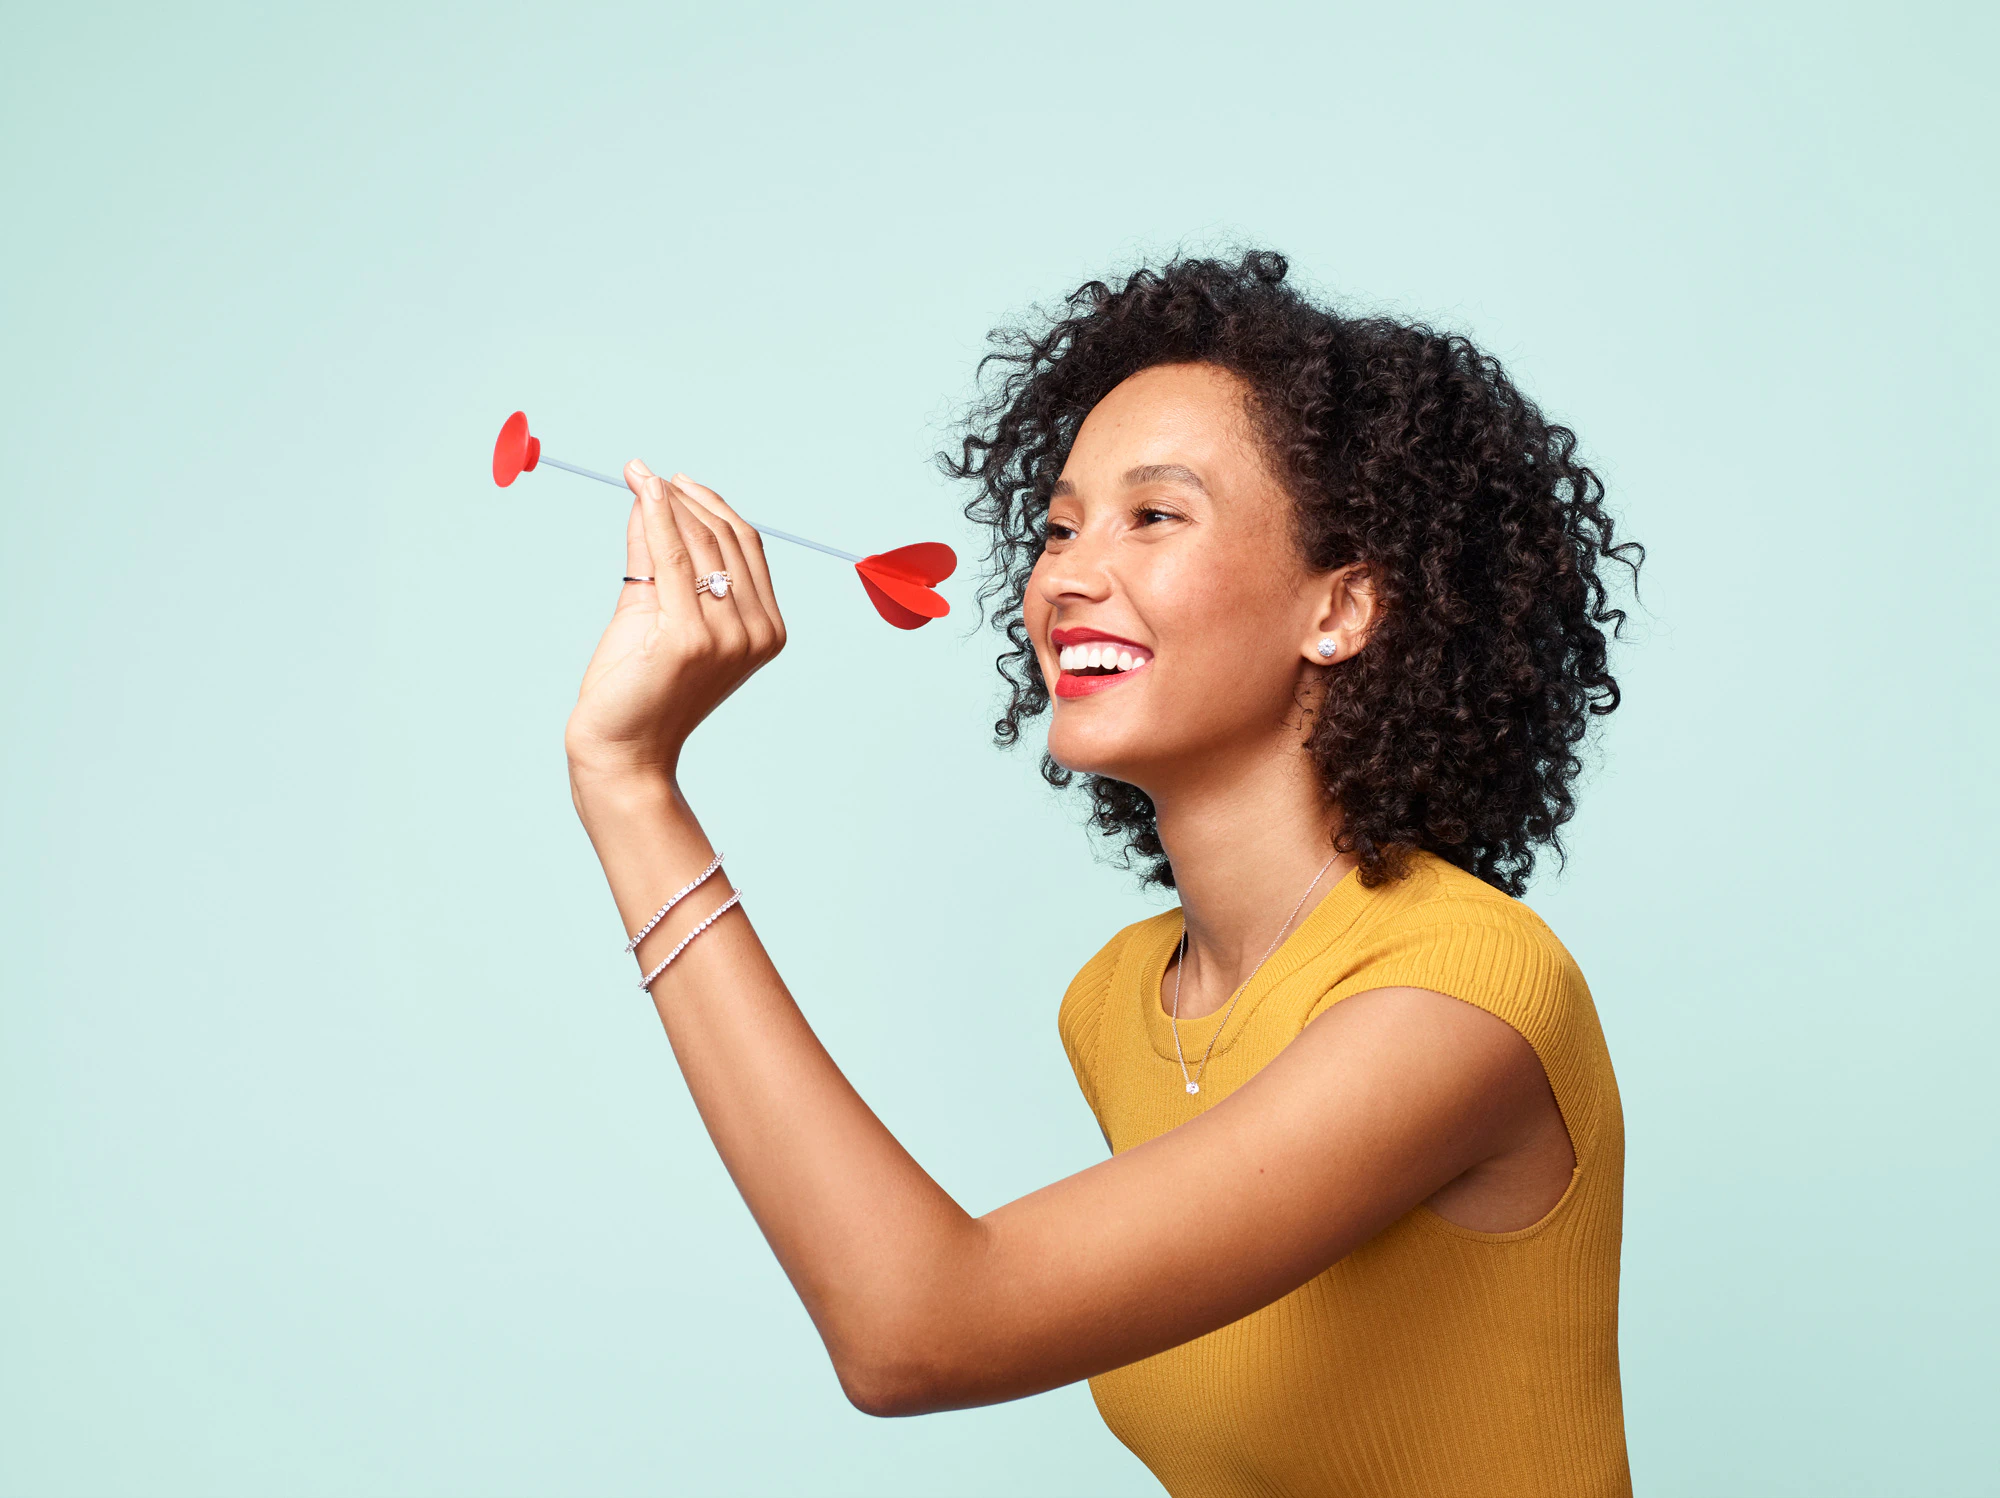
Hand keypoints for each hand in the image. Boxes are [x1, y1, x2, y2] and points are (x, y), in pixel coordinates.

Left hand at [564, 462, 787, 788]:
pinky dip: (657, 517)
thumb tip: (651, 494)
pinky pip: (676, 559)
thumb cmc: (638, 687)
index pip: (747, 547)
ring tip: (639, 477)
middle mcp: (757, 634)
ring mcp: (729, 638)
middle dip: (687, 499)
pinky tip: (642, 490)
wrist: (622, 749)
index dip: (712, 505)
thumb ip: (658, 554)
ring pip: (702, 544)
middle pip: (728, 540)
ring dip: (669, 503)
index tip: (672, 480)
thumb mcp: (655, 608)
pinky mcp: (691, 639)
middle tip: (647, 473)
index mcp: (766, 630)